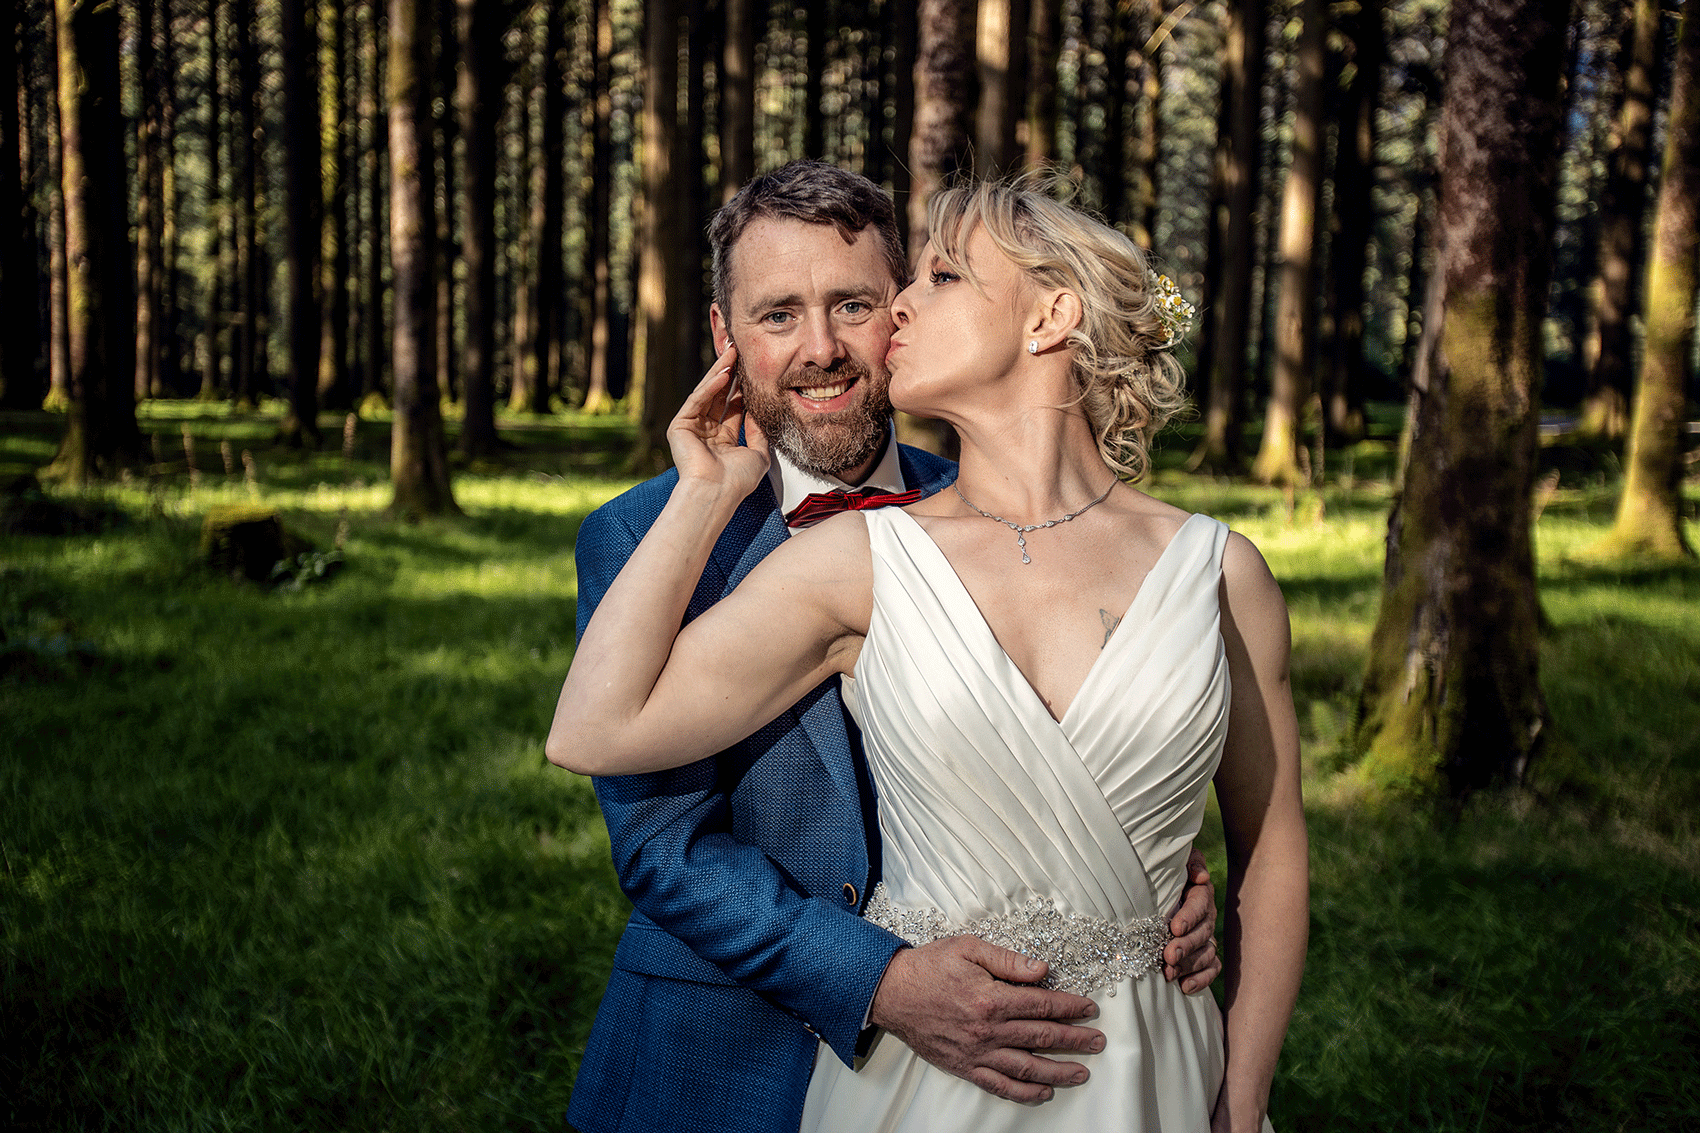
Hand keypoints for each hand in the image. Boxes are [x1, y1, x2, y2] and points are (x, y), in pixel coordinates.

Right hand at [665, 343, 769, 497]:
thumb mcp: (759, 454)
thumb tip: (761, 413)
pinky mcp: (680, 427)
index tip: (753, 370)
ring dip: (720, 373)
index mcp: (723, 440)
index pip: (734, 408)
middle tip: (740, 352)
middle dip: (730, 374)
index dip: (743, 389)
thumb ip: (760, 433)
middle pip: (720, 397)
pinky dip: (709, 386)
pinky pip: (697, 401)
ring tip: (732, 354)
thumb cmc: (737, 482)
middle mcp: (707, 433)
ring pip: (707, 394)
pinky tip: (724, 373)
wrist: (717, 493)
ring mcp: (692, 429)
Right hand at [867, 937, 1105, 1103]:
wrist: (891, 992)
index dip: (1070, 1007)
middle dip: (1075, 1040)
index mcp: (992, 998)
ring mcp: (977, 1052)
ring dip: (1058, 1071)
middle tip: (1098, 1042)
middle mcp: (988, 1030)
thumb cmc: (929, 966)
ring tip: (1082, 1072)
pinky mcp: (964, 1067)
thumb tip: (1042, 969)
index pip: (1042, 1005)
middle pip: (1042, 1038)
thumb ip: (1008, 959)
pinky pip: (1000, 1085)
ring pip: (1027, 1067)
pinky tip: (1043, 1091)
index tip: (1089, 1009)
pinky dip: (1024, 1092)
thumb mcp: (968, 948)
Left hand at [1164, 847, 1221, 992]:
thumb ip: (1190, 863)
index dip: (1189, 916)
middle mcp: (1206, 917)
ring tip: (1169, 973)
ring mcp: (1206, 938)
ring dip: (1189, 965)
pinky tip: (1184, 987)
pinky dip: (1200, 980)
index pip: (1200, 904)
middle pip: (1203, 933)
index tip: (1174, 927)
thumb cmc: (1161, 874)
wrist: (1154, 890)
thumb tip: (1201, 876)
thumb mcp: (1175, 862)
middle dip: (1186, 946)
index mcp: (1199, 894)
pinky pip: (1210, 969)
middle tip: (1169, 955)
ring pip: (1206, 954)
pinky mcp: (1204, 956)